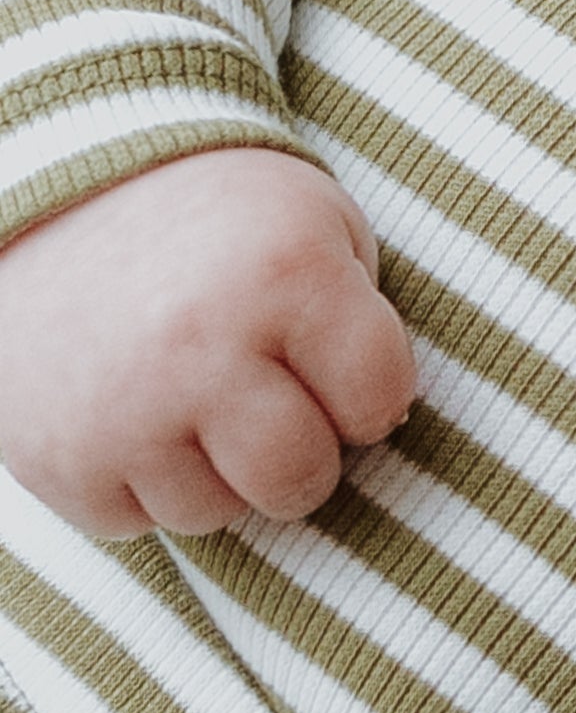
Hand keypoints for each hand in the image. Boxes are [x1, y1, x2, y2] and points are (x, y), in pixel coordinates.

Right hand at [0, 148, 416, 536]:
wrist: (61, 192)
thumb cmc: (220, 219)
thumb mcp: (317, 222)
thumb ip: (362, 320)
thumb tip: (385, 428)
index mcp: (285, 275)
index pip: (381, 401)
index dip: (369, 391)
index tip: (336, 365)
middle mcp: (200, 346)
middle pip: (298, 478)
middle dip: (300, 452)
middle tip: (270, 399)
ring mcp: (120, 409)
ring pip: (215, 510)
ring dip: (215, 469)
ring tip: (188, 391)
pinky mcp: (55, 457)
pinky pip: (136, 520)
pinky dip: (141, 479)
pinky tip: (132, 409)